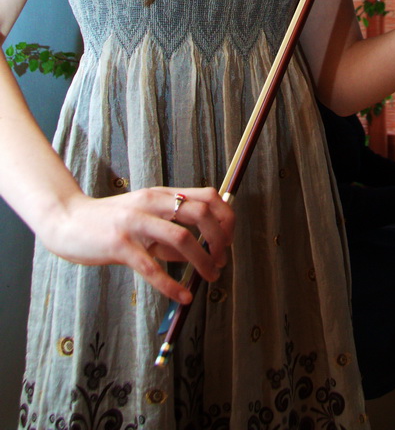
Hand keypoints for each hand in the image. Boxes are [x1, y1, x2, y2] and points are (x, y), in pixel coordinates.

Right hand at [37, 186, 234, 304]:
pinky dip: (172, 284)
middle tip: (221, 260)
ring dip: (202, 260)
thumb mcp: (145, 219)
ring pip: (181, 238)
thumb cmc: (109, 222)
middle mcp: (152, 203)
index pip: (207, 196)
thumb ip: (170, 234)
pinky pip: (152, 267)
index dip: (225, 217)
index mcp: (161, 195)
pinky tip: (182, 296)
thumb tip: (199, 254)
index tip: (229, 240)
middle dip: (219, 238)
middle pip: (200, 213)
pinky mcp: (120, 244)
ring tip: (209, 277)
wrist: (69, 221)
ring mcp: (136, 222)